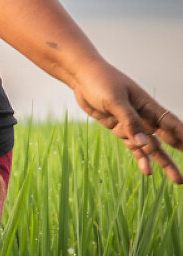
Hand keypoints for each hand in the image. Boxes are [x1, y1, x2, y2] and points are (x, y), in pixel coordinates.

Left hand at [70, 61, 182, 182]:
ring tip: (178, 179)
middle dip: (181, 151)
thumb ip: (129, 121)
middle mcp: (144, 117)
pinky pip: (133, 147)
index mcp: (148, 106)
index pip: (172, 124)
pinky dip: (140, 158)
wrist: (81, 76)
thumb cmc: (101, 81)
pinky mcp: (119, 129)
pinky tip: (148, 171)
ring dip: (164, 162)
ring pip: (152, 147)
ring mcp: (132, 124)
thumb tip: (143, 144)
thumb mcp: (114, 100)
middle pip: (167, 138)